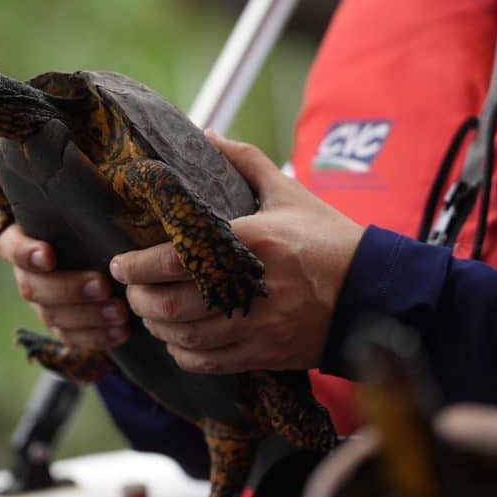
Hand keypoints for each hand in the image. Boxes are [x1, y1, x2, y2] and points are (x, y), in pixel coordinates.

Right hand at [0, 223, 129, 348]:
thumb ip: (84, 210)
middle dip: (69, 289)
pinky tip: (121, 332)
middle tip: (103, 286)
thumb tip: (108, 199)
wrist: (96, 248)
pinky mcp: (60, 325)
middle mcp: (26, 275)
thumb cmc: (86, 222)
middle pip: (34, 288)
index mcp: (20, 241)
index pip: (13, 247)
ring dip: (89, 316)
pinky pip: (71, 337)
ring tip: (120, 312)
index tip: (48, 255)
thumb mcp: (81, 211)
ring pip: (53, 316)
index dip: (27, 254)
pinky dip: (97, 337)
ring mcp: (41, 303)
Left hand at [109, 130, 363, 372]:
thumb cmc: (331, 239)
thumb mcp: (290, 193)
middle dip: (139, 300)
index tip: (119, 264)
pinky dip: (183, 354)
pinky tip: (178, 340)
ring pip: (184, 336)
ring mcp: (257, 326)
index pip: (175, 258)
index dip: (136, 267)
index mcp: (252, 241)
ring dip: (157, 327)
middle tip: (129, 290)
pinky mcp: (265, 353)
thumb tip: (206, 133)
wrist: (376, 293)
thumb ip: (245, 161)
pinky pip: (208, 363)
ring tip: (149, 313)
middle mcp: (249, 287)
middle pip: (170, 304)